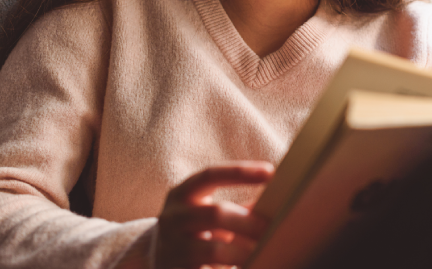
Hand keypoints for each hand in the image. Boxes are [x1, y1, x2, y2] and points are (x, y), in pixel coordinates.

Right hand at [155, 161, 273, 268]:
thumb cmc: (194, 230)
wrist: (155, 262)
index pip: (210, 174)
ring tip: (267, 252)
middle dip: (249, 222)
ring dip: (245, 252)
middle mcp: (173, 218)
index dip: (240, 172)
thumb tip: (277, 199)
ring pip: (215, 250)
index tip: (270, 172)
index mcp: (182, 193)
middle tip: (274, 228)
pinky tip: (252, 266)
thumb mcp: (207, 212)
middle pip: (216, 213)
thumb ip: (237, 207)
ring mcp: (172, 249)